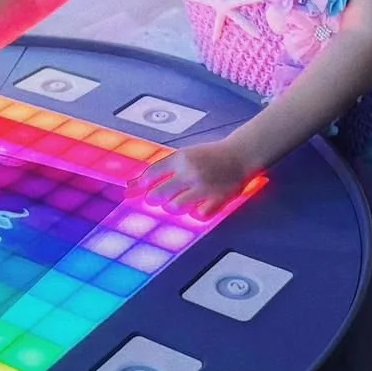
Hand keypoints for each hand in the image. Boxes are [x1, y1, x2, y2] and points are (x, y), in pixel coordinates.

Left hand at [131, 140, 253, 219]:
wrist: (240, 155)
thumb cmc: (210, 156)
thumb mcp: (185, 155)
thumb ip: (162, 169)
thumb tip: (131, 185)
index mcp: (181, 158)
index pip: (151, 174)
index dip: (141, 185)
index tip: (135, 192)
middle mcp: (190, 172)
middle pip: (158, 195)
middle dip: (155, 199)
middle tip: (159, 197)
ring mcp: (204, 188)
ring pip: (174, 207)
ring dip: (173, 207)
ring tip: (179, 201)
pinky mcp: (218, 200)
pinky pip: (197, 216)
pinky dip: (194, 214)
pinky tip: (197, 206)